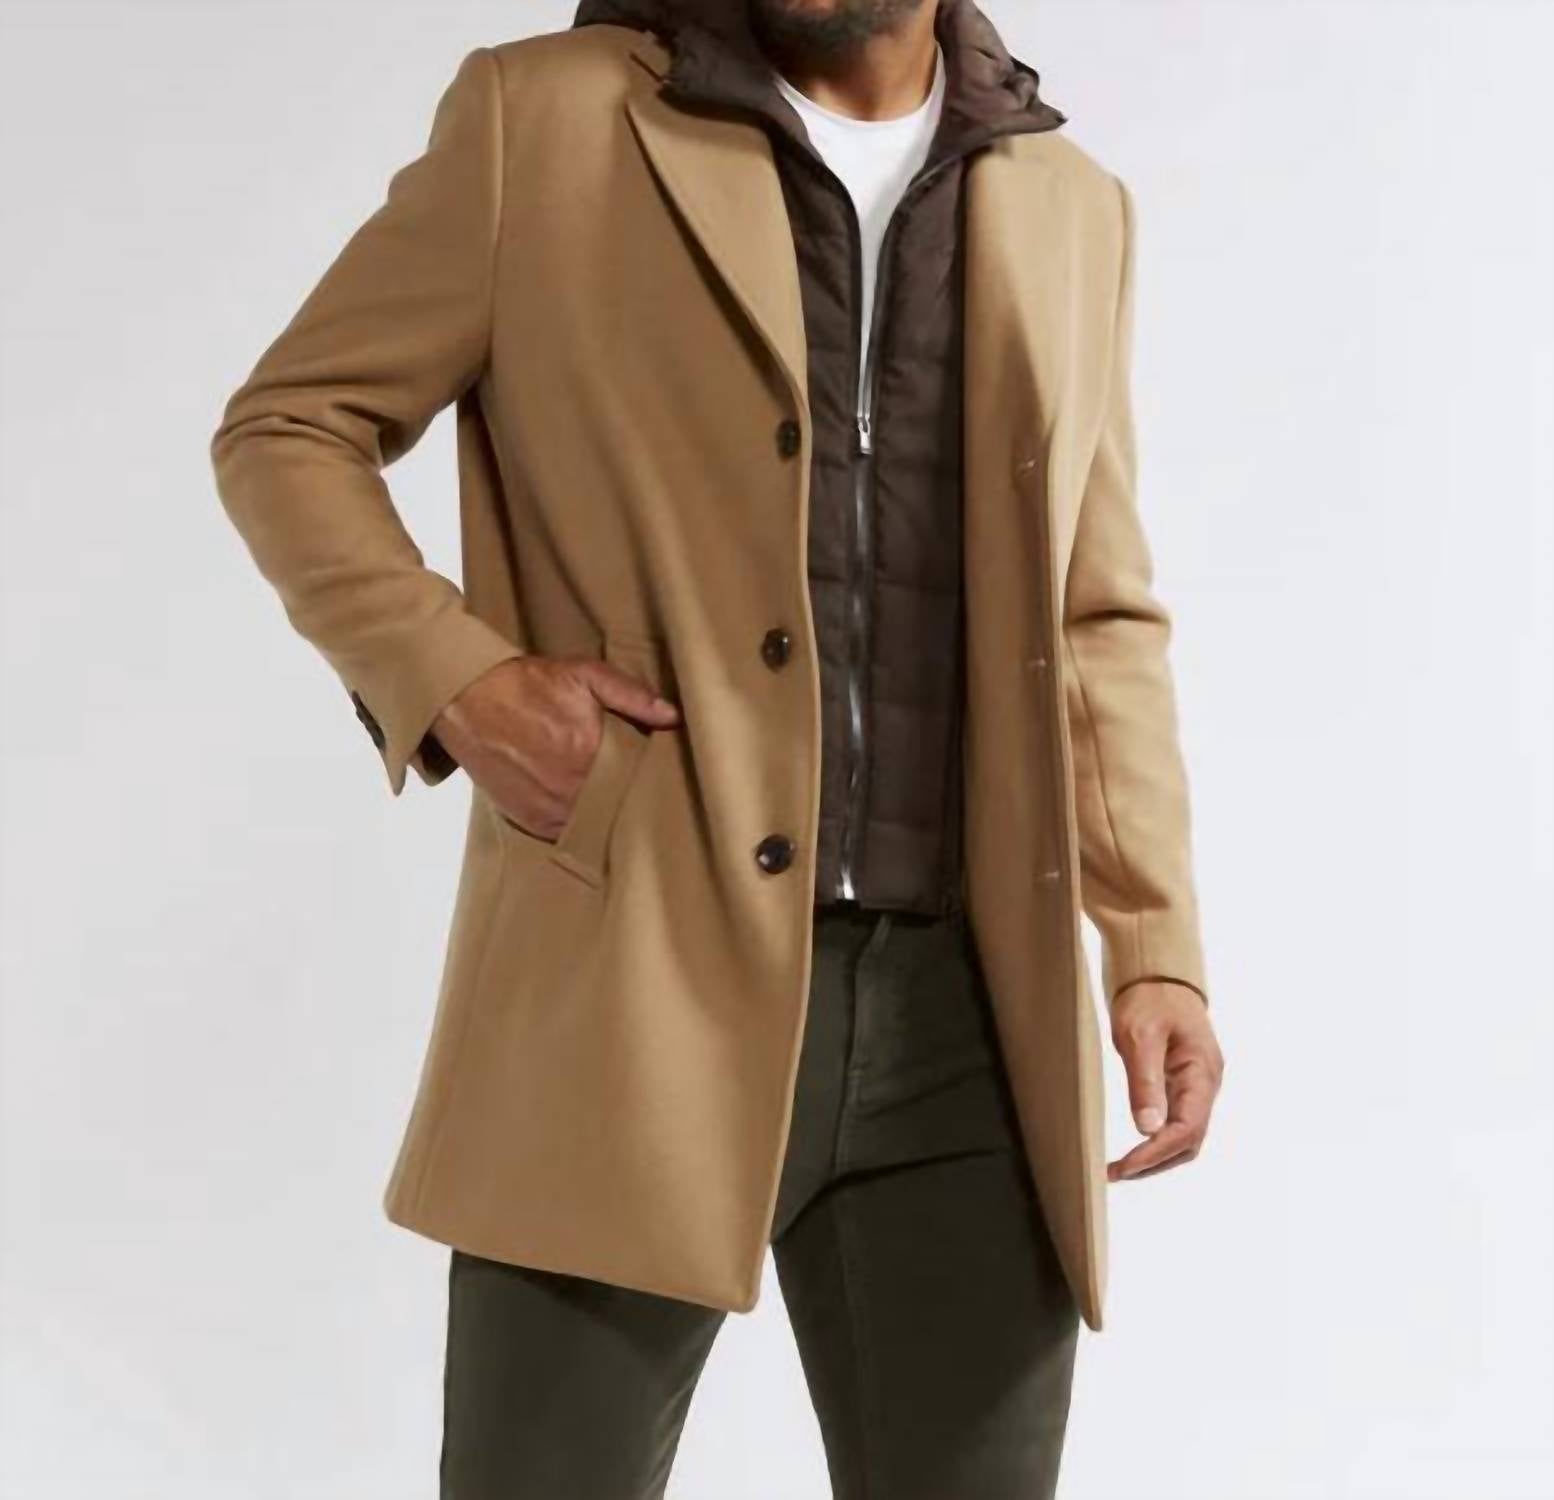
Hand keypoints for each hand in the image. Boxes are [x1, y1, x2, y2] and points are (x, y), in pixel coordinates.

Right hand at [430, 654, 681, 839]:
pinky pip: (564, 834)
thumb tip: (673, 716)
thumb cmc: (528, 683)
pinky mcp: (528, 820)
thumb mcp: (584, 675)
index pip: (636, 782)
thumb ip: (632, 695)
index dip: (649, 784)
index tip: (661, 782)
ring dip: (604, 818)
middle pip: (616, 807)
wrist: (468, 698)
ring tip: (617, 808)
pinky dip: (576, 826)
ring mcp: (548, 808)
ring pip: (592, 825)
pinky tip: (586, 813)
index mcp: (590, 752)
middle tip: (643, 798)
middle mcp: (570, 787)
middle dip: (628, 802)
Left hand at [1107, 980, 1223, 1181]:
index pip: (1186, 1129)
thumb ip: (1145, 1082)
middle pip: (1189, 1141)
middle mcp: (1206, 1084)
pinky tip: (1135, 1146)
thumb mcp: (1140, 1036)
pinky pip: (1177, 1121)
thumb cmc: (1150, 998)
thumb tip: (1147, 1129)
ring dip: (1156, 1157)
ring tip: (1120, 1169)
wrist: (1158, 973)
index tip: (1124, 1167)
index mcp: (1202, 1074)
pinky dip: (1157, 1140)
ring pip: (1185, 1136)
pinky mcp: (1183, 1082)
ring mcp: (1197, 1085)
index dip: (1155, 1153)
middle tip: (1115, 1173)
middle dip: (1155, 1162)